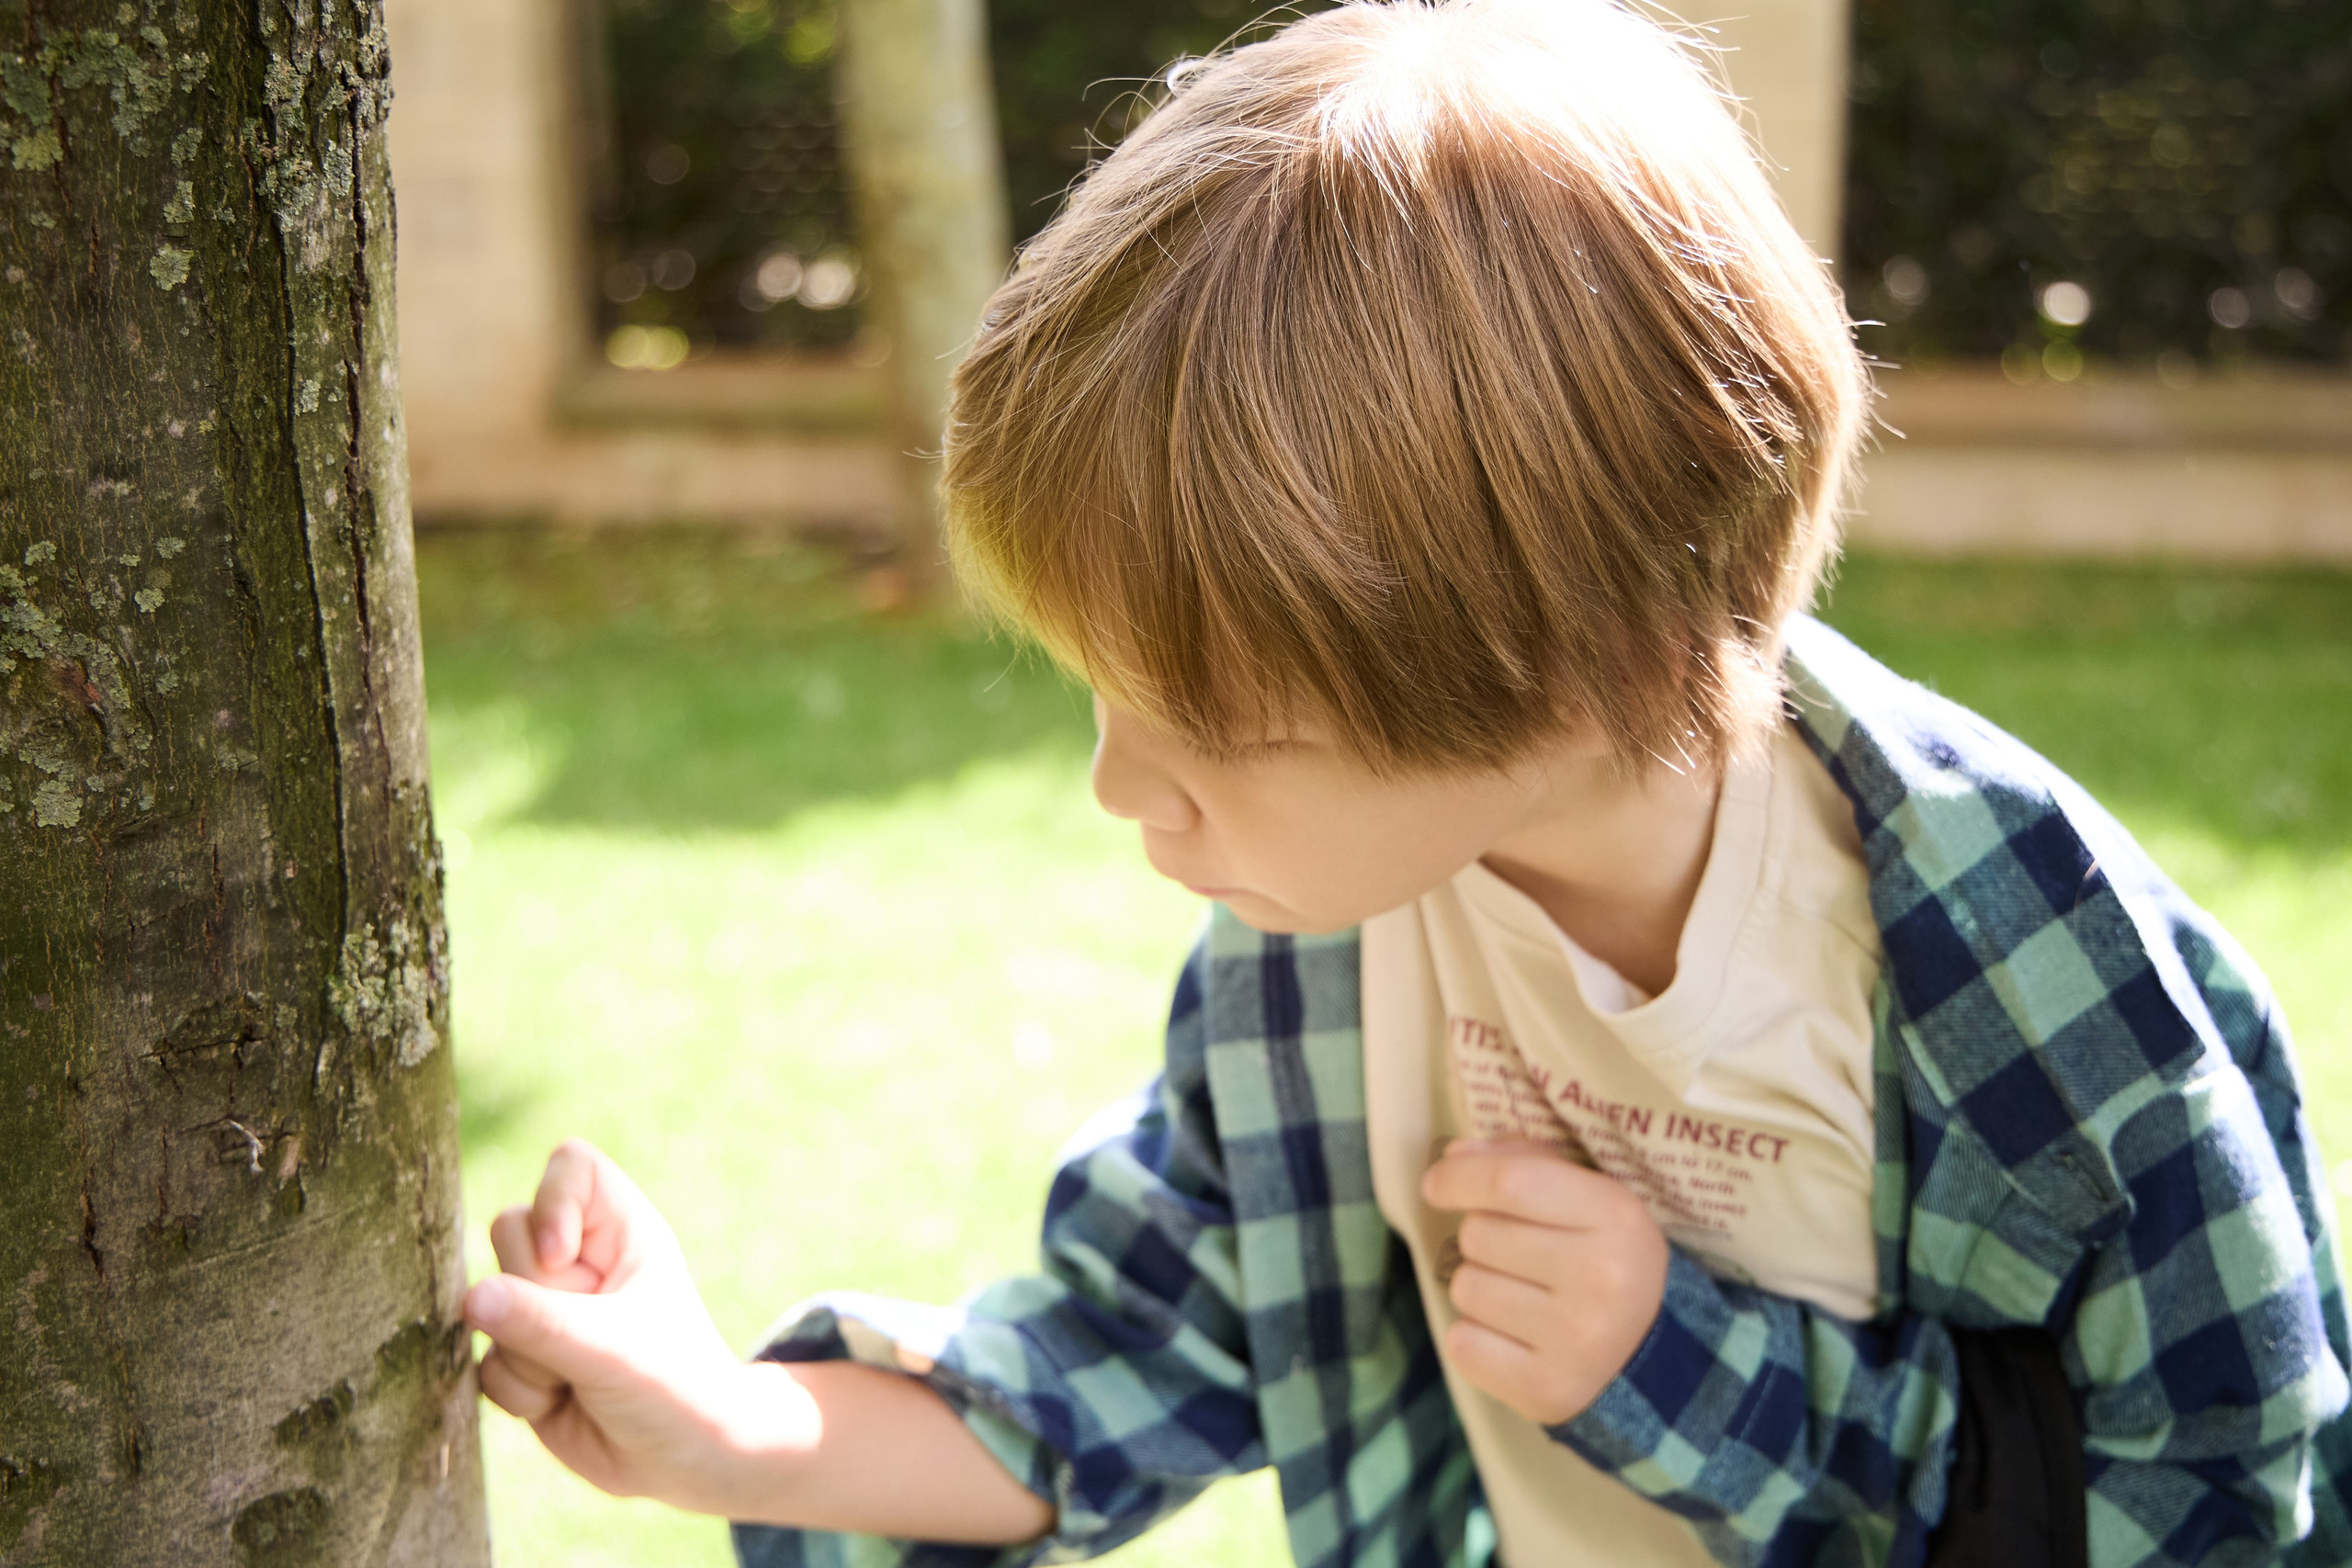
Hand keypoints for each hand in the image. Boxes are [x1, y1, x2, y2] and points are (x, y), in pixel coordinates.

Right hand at [463, 1138, 811, 1515]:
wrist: (683, 1461)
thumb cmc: (673, 1388)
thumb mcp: (612, 1349)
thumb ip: (541, 1322)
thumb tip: (472, 1299)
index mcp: (621, 1231)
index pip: (571, 1166)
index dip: (552, 1201)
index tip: (559, 1256)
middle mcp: (580, 1260)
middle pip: (509, 1230)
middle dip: (534, 1292)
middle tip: (584, 1333)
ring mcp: (547, 1307)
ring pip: (486, 1302)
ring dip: (526, 1354)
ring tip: (579, 1377)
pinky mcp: (523, 1356)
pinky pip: (484, 1361)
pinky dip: (518, 1391)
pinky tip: (561, 1403)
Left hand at [1420, 1138, 1668, 1426]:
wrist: (1649, 1361)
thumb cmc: (1603, 1260)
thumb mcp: (1590, 1197)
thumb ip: (1524, 1162)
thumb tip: (1452, 1156)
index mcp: (1616, 1217)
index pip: (1511, 1183)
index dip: (1459, 1177)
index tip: (1436, 1185)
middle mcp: (1600, 1278)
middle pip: (1479, 1235)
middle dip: (1481, 1237)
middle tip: (1517, 1257)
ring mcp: (1575, 1340)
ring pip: (1465, 1288)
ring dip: (1479, 1288)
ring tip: (1521, 1298)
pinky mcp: (1546, 1390)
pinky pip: (1462, 1344)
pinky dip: (1475, 1337)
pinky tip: (1514, 1337)